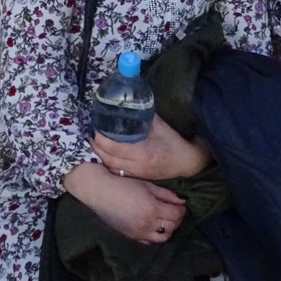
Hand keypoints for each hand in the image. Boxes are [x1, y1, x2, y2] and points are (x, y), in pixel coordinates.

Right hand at [63, 162, 185, 243]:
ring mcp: (139, 233)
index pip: (176, 214)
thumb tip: (182, 201)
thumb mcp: (147, 186)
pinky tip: (154, 225)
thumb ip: (166, 194)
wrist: (101, 192)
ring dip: (168, 228)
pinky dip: (155, 235)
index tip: (181, 204)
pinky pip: (149, 241)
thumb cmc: (124, 184)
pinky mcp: (131, 237)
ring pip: (163, 237)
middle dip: (177, 218)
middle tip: (175, 210)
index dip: (181, 209)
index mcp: (152, 209)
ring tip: (165, 219)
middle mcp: (147, 224)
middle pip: (172, 226)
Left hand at [91, 115, 209, 180]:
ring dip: (101, 155)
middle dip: (98, 146)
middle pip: (109, 158)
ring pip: (111, 166)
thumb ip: (144, 116)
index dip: (102, 139)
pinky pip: (118, 171)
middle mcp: (137, 165)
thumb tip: (129, 103)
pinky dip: (109, 163)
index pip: (114, 148)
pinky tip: (106, 155)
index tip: (97, 128)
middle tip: (93, 134)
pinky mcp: (138, 176)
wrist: (187, 162)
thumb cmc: (174, 141)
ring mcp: (137, 173)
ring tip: (97, 143)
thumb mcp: (160, 125)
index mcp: (143, 152)